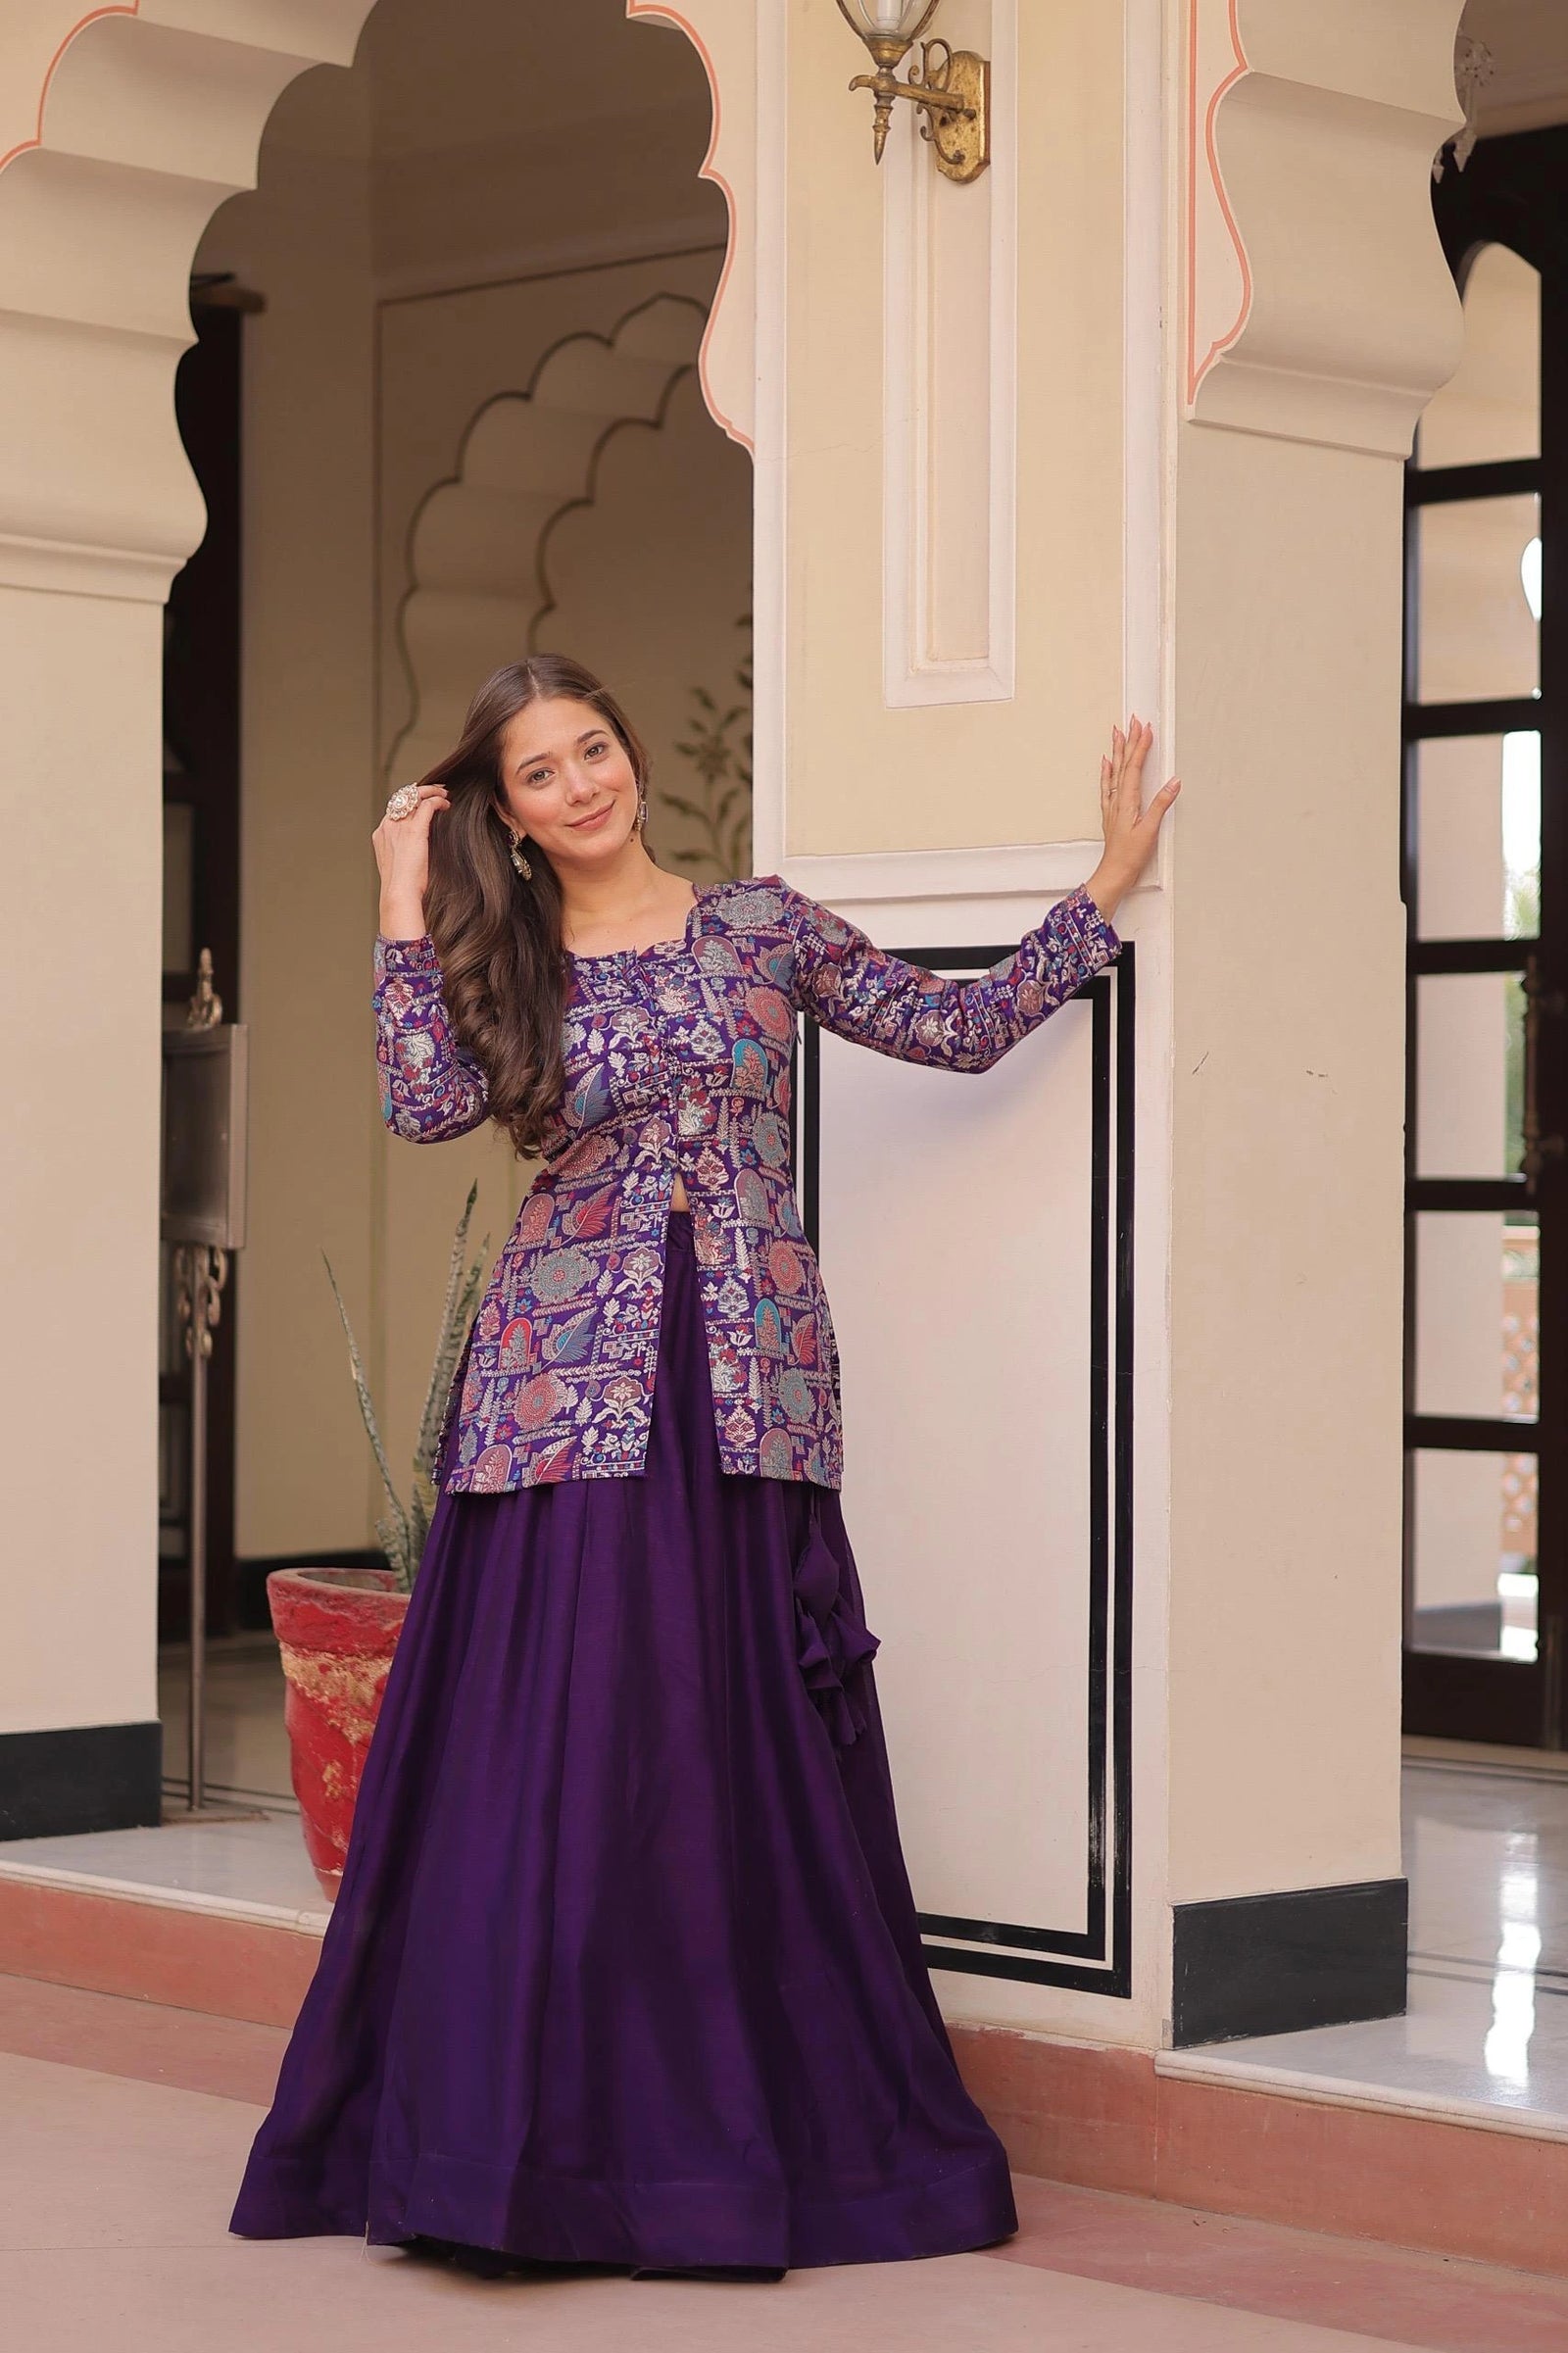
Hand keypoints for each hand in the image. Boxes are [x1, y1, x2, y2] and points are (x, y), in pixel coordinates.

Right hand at [372, 781, 450, 934]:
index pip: (395, 808)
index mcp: (381, 834)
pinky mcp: (414, 830)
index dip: (410, 801)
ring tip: (444, 794)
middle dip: (421, 790)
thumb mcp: (399, 866)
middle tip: (436, 791)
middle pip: (403, 797)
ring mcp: (400, 826)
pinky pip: (427, 805)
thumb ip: (404, 853)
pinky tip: (447, 804)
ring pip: (415, 796)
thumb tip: (418, 852)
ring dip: (431, 792)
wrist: (399, 894)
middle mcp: (388, 826)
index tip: (422, 801)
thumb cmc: (402, 888)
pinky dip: (438, 801)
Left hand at [1085, 715, 1178, 922]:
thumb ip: (1161, 804)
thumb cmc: (1130, 855)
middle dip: (1129, 741)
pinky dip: (1107, 771)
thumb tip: (1173, 783)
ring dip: (1117, 751)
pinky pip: (1107, 785)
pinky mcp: (1111, 813)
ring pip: (1114, 771)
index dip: (1141, 746)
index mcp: (1127, 800)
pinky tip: (1106, 763)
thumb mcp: (1150, 830)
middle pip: (1123, 763)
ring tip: (1118, 733)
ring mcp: (1112, 805)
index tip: (1146, 728)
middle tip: (1133, 721)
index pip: (1134, 767)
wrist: (1114, 873)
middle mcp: (1117, 799)